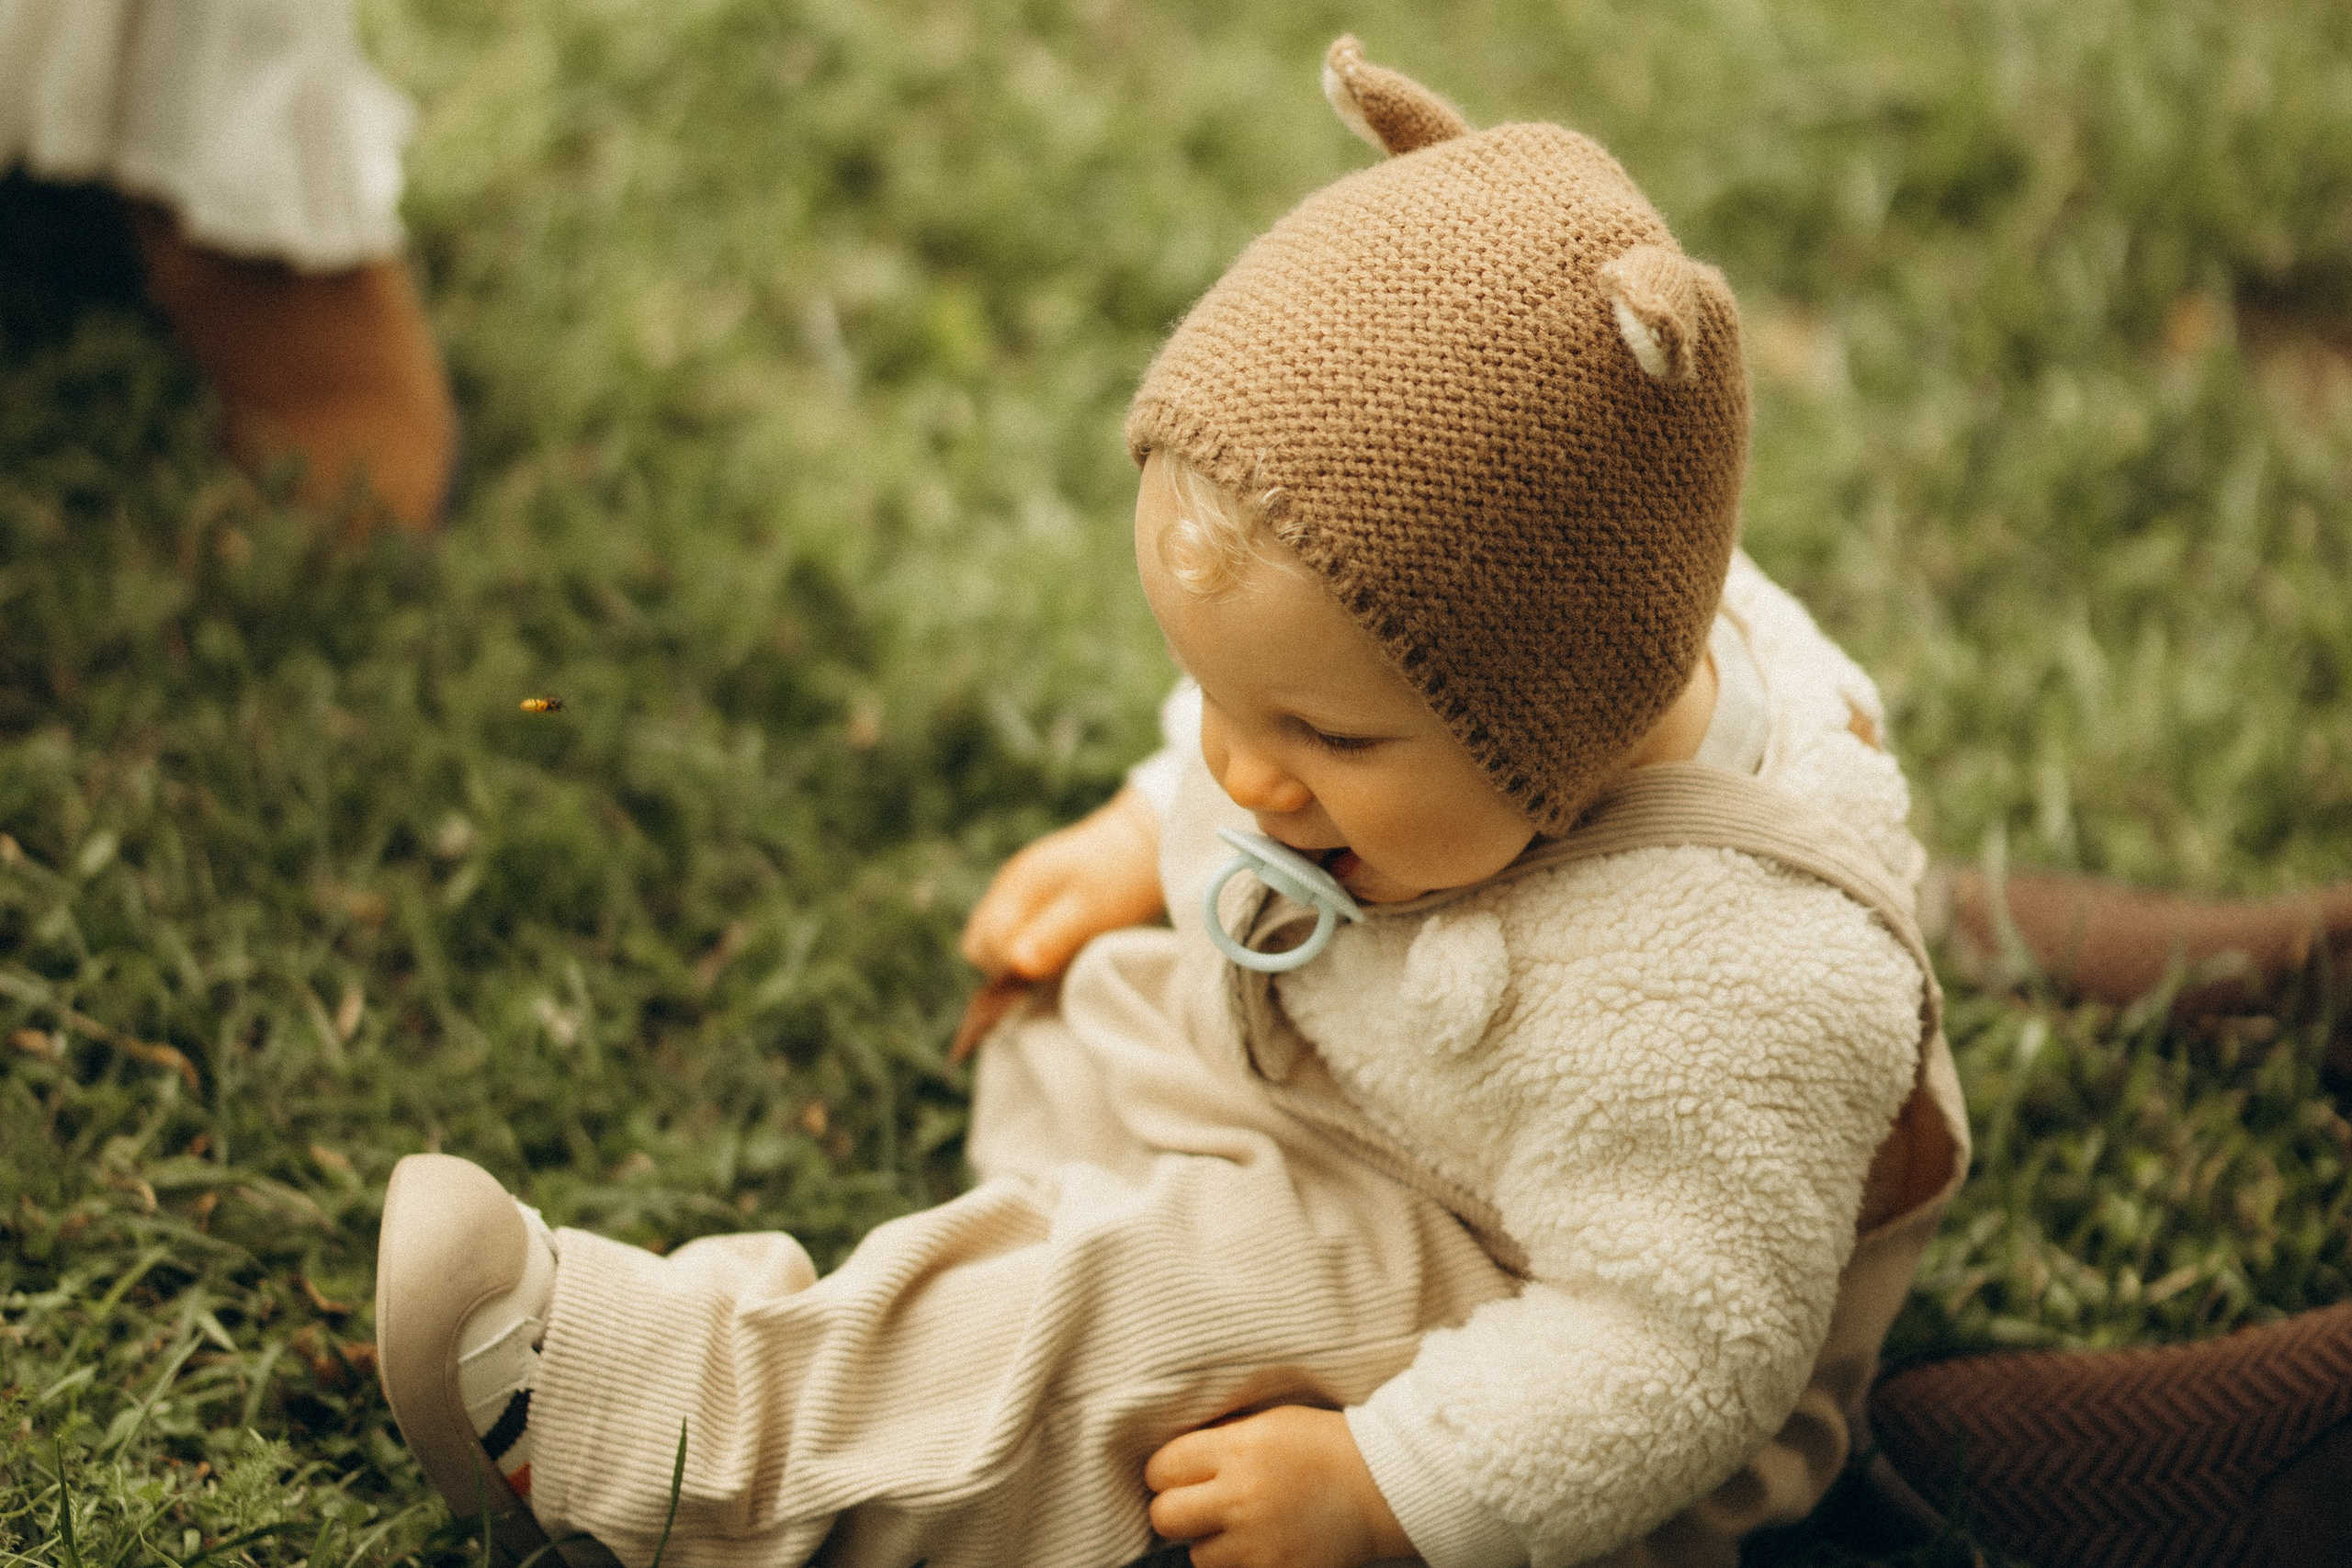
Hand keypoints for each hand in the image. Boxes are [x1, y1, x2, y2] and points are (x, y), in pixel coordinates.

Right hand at [959, 785, 1163, 982]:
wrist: (1144, 841)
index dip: (1009, 970)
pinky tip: (1057, 948)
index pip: (983, 947)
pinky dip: (1025, 945)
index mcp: (1017, 888)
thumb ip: (1052, 936)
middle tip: (1047, 971)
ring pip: (992, 938)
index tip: (1042, 978)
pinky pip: (1011, 928)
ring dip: (1015, 957)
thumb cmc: (1121, 879)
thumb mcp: (1090, 912)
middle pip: (978, 945)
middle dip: (1005, 967)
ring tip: (1055, 960)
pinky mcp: (1031, 894)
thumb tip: (1016, 965)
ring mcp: (1017, 888)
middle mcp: (1008, 887)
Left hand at [1144, 1406, 1414, 1567]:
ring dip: (1211, 1542)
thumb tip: (1172, 1459)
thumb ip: (1219, 1440)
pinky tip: (1263, 1541)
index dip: (1166, 1472)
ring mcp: (1258, 1544)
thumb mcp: (1267, 1423)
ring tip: (1244, 1522)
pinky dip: (1240, 1562)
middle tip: (1198, 1503)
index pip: (1162, 1468)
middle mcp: (1243, 1498)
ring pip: (1197, 1554)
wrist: (1382, 1486)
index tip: (1180, 1473)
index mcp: (1239, 1449)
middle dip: (1175, 1510)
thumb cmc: (1323, 1446)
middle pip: (1166, 1517)